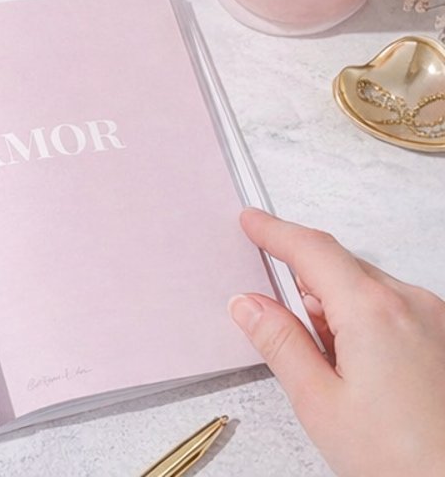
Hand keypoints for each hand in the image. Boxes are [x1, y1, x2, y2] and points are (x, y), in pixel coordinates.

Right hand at [230, 208, 444, 476]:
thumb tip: (249, 305)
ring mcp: (439, 321)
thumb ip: (280, 344)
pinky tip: (366, 375)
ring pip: (372, 292)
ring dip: (342, 311)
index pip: (313, 250)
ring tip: (335, 373)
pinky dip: (371, 326)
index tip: (252, 222)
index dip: (276, 232)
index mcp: (374, 312)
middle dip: (308, 286)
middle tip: (281, 323)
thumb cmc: (406, 461)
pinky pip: (400, 312)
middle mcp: (414, 305)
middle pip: (344, 270)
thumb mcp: (320, 404)